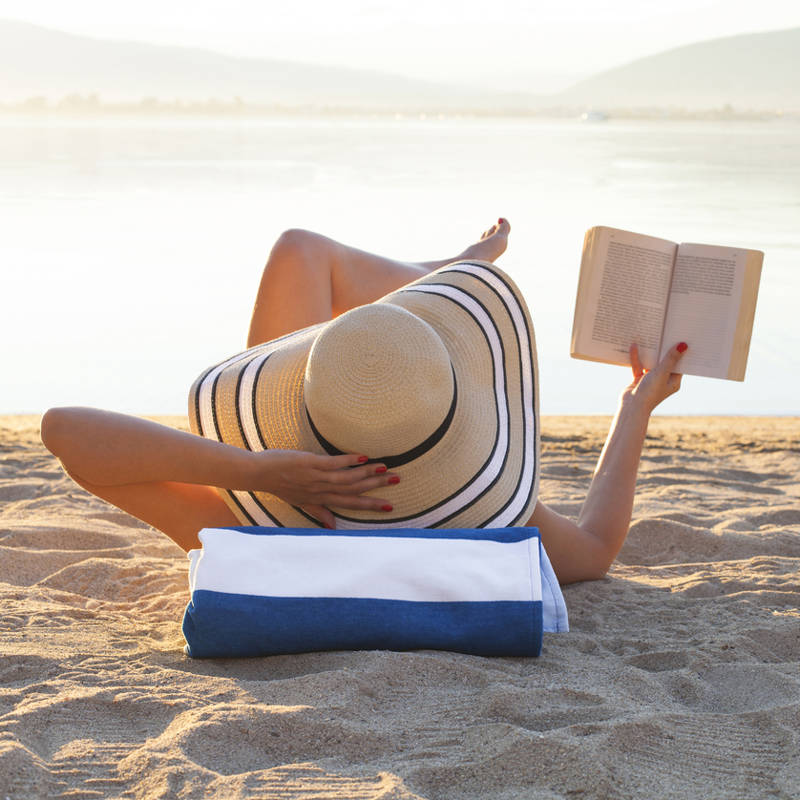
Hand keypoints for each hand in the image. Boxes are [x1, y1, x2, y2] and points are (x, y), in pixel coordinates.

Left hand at [248, 450, 397, 528]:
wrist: (258, 474)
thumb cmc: (279, 486)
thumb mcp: (300, 502)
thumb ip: (319, 512)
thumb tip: (333, 526)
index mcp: (321, 498)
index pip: (350, 503)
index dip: (370, 504)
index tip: (390, 505)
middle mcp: (322, 490)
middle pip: (354, 489)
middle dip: (377, 486)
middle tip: (398, 480)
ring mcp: (317, 477)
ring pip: (348, 478)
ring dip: (368, 473)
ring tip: (386, 468)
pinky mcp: (311, 464)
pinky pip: (334, 463)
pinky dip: (349, 460)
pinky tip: (363, 457)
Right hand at [623, 342, 686, 413]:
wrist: (631, 406)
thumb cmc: (650, 392)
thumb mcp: (662, 372)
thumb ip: (671, 358)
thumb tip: (683, 346)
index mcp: (673, 382)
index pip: (679, 364)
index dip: (681, 352)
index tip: (682, 338)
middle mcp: (663, 380)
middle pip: (665, 362)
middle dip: (665, 349)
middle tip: (667, 334)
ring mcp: (651, 380)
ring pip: (652, 363)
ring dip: (650, 353)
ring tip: (652, 338)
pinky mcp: (639, 379)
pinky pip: (639, 366)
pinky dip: (637, 357)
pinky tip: (634, 346)